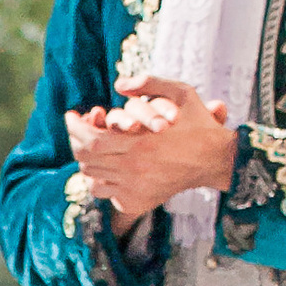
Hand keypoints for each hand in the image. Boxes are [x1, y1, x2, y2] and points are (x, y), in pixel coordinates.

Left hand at [64, 74, 237, 225]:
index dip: (74, 128)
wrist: (215, 160)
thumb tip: (118, 84)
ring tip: (88, 144)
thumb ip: (150, 84)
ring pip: (91, 176)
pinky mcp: (136, 202)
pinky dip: (97, 178)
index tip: (70, 116)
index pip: (90, 140)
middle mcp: (134, 168)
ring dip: (85, 158)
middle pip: (86, 158)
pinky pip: (103, 191)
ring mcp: (134, 188)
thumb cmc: (197, 124)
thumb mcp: (182, 93)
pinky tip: (102, 164)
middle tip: (75, 128)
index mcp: (140, 142)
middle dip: (75, 140)